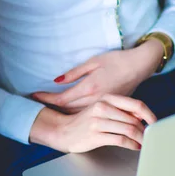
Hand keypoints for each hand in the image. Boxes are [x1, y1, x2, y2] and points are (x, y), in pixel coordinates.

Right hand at [29, 93, 157, 152]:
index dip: (149, 114)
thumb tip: (141, 117)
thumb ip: (119, 110)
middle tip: (151, 136)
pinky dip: (131, 145)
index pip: (135, 104)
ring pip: (129, 129)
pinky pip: (120, 140)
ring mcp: (98, 121)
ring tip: (144, 143)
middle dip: (145, 130)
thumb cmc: (85, 121)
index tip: (156, 123)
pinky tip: (135, 147)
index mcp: (107, 98)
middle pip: (134, 119)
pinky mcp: (95, 135)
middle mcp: (103, 107)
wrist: (62, 130)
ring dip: (140, 139)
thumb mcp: (101, 108)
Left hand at [31, 40, 163, 113]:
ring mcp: (102, 105)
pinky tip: (69, 113)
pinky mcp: (109, 107)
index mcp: (89, 87)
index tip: (35, 96)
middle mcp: (95, 99)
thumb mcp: (93, 62)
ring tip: (49, 111)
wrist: (139, 66)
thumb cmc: (117, 60)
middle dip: (50, 107)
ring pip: (77, 114)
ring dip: (62, 113)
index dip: (46, 99)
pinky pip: (88, 114)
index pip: (62, 98)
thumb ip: (74, 73)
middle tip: (37, 105)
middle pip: (67, 109)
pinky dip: (76, 114)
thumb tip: (56, 81)